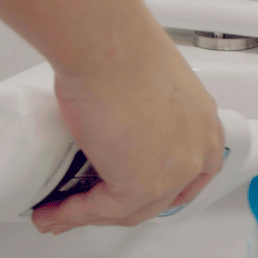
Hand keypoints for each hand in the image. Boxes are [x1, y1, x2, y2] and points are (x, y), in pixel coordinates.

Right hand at [31, 29, 223, 232]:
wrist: (106, 43)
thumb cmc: (119, 46)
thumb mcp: (144, 83)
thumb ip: (140, 110)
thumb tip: (108, 122)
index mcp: (202, 121)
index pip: (191, 171)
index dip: (162, 189)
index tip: (131, 191)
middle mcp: (197, 148)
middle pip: (160, 197)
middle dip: (119, 207)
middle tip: (86, 206)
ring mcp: (175, 171)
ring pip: (132, 210)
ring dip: (92, 214)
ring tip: (59, 213)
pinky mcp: (142, 185)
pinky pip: (104, 210)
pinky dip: (74, 214)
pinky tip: (54, 212)